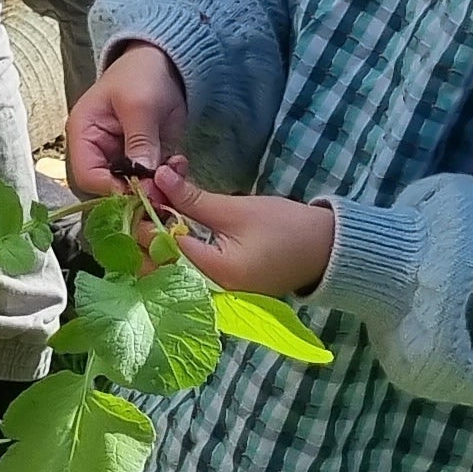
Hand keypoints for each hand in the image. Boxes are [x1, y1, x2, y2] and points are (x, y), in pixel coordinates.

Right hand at [64, 40, 192, 200]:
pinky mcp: (144, 158)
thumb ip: (139, 142)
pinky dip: (168, 178)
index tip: (144, 192)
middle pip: (110, 187)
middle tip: (166, 188)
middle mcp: (98, 151)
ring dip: (157, 185)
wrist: (166, 62)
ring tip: (176, 168)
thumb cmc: (142, 75)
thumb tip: (143, 177)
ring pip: (134, 187)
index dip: (113, 189)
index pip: (88, 176)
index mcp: (84, 135)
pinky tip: (180, 163)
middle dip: (139, 190)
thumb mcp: (139, 105)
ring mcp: (122, 156)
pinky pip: (153, 179)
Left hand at [127, 163, 337, 301]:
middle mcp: (209, 292)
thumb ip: (191, 198)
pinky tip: (172, 218)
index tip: (143, 187)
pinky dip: (177, 243)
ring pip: (170, 264)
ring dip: (160, 233)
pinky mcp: (221, 287)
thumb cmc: (286, 228)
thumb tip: (155, 178)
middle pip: (159, 262)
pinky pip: (187, 267)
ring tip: (160, 200)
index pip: (162, 246)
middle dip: (147, 226)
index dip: (147, 215)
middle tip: (149, 193)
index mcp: (214, 275)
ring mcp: (215, 293)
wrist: (328, 250)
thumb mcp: (235, 210)